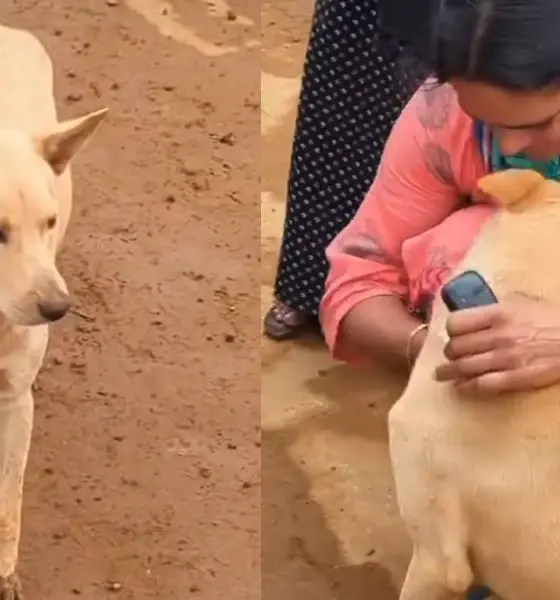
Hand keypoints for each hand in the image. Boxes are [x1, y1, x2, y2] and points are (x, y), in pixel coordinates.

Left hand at [434, 295, 559, 394]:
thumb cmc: (553, 320)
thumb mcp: (523, 305)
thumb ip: (497, 310)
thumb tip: (475, 316)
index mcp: (498, 314)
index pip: (457, 323)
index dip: (451, 331)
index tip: (452, 336)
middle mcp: (498, 335)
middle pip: (457, 347)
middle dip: (449, 354)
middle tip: (448, 358)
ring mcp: (506, 358)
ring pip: (464, 367)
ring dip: (448, 373)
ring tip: (441, 376)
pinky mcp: (516, 378)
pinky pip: (482, 385)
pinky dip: (466, 387)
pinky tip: (460, 388)